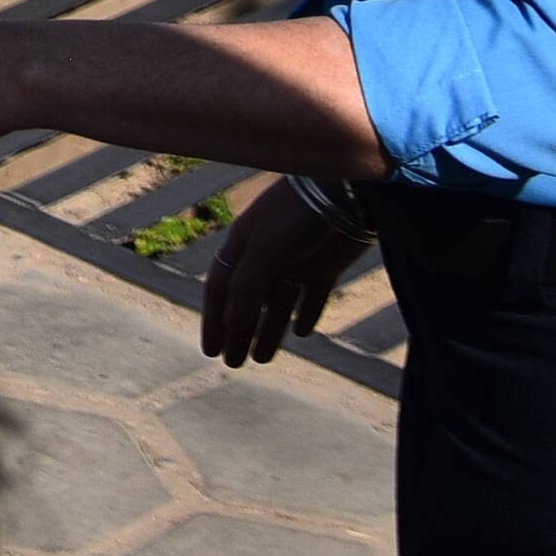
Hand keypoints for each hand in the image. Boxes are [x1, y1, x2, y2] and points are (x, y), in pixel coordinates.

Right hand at [198, 177, 372, 368]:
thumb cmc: (295, 213)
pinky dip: (306, 314)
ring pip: (278, 304)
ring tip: (262, 359)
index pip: (221, 289)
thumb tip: (230, 324)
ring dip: (269, 330)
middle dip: (239, 332)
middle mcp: (266, 255)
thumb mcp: (264, 249)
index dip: (214, 319)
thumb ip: (247, 287)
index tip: (211, 351)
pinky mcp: (324, 267)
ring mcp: (296, 262)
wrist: (344, 191)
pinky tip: (302, 333)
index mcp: (243, 245)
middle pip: (248, 301)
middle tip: (233, 364)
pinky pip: (311, 298)